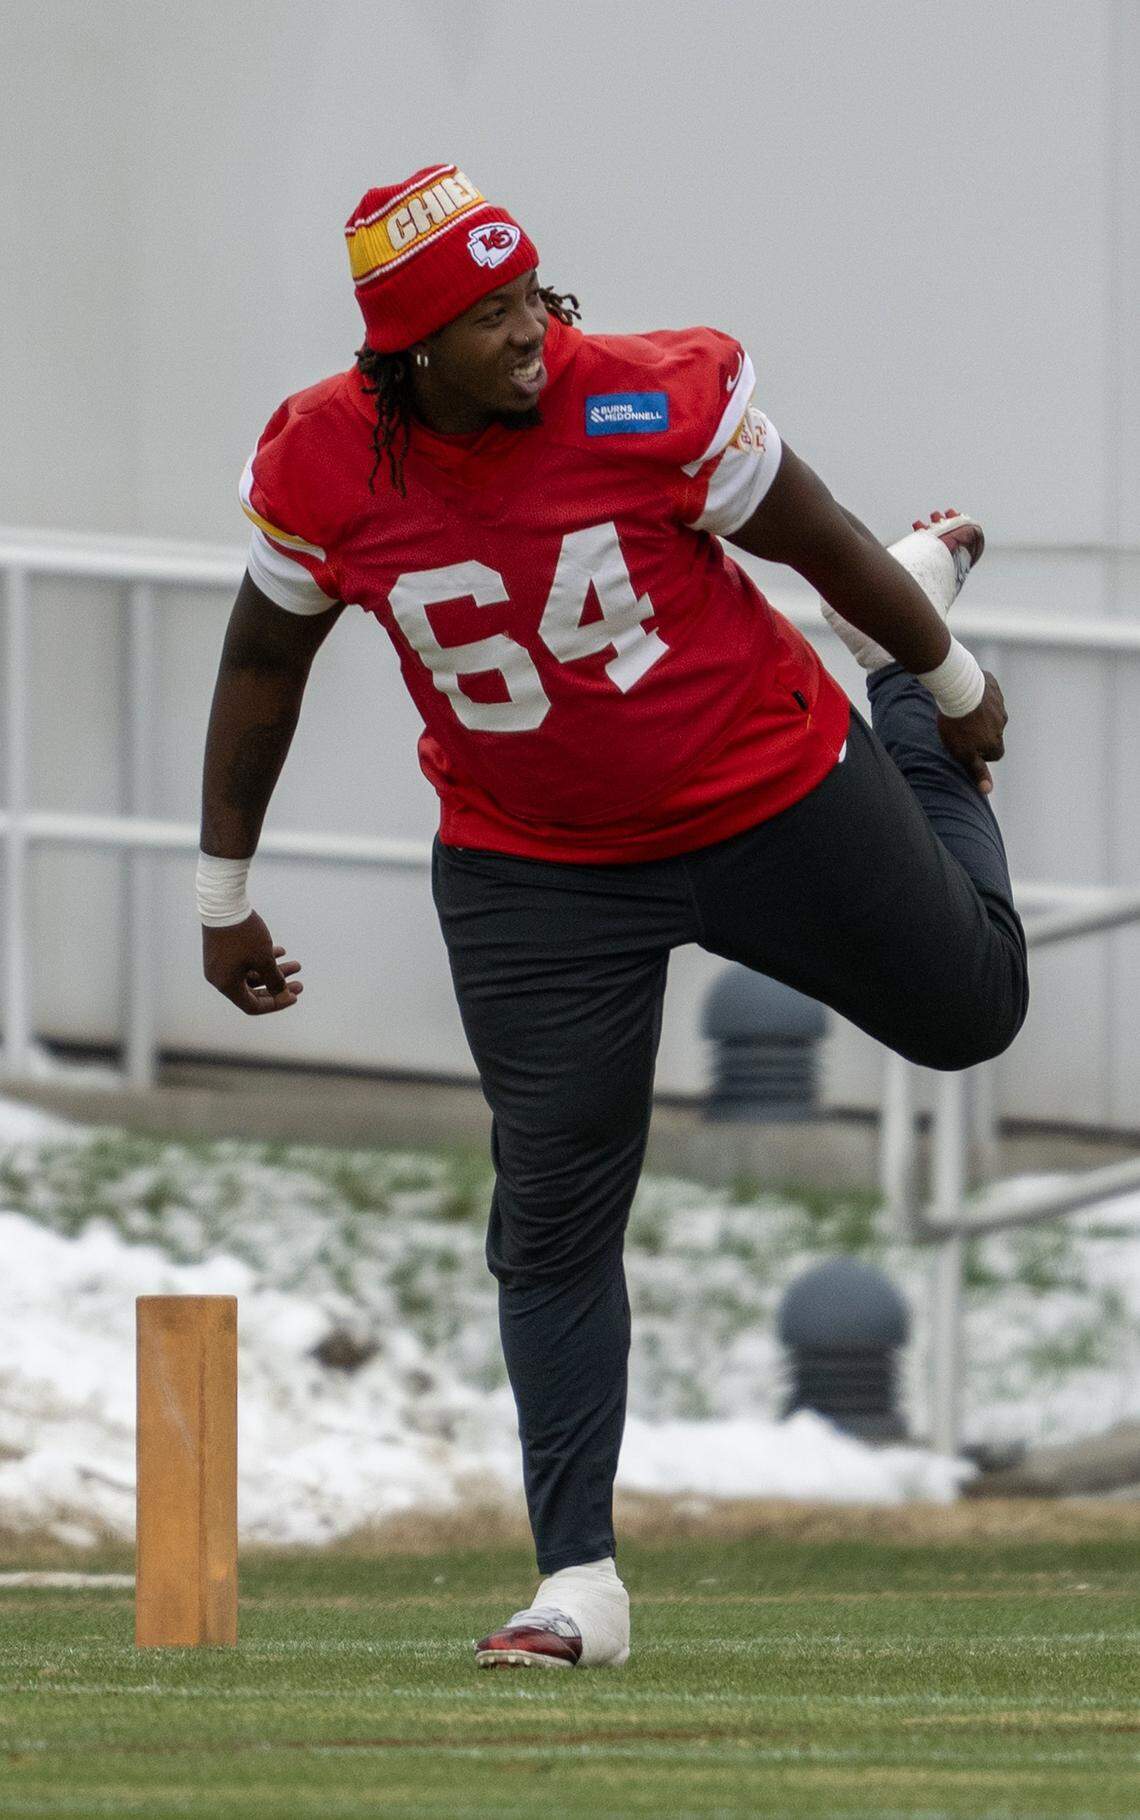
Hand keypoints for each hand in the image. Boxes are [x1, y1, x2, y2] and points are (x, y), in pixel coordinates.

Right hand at [202, 910, 302, 1014]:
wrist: (223, 902)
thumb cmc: (243, 933)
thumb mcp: (263, 959)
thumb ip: (274, 980)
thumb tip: (283, 995)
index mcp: (226, 984)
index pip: (252, 1006)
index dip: (275, 1004)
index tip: (293, 996)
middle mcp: (220, 977)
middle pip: (253, 991)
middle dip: (278, 987)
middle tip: (299, 984)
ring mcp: (220, 963)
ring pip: (251, 974)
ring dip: (274, 971)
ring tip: (296, 965)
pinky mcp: (222, 950)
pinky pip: (244, 962)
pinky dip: (261, 959)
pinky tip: (280, 951)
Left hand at [936, 671, 1006, 795]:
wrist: (959, 689)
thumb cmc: (958, 725)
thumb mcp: (963, 754)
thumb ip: (976, 771)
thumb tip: (987, 791)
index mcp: (996, 741)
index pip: (995, 754)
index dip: (981, 754)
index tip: (968, 748)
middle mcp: (1002, 723)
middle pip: (994, 733)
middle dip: (981, 733)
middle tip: (962, 728)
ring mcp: (999, 704)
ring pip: (991, 713)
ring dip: (980, 714)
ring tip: (962, 711)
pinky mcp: (993, 686)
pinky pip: (989, 694)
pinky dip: (980, 696)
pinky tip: (966, 695)